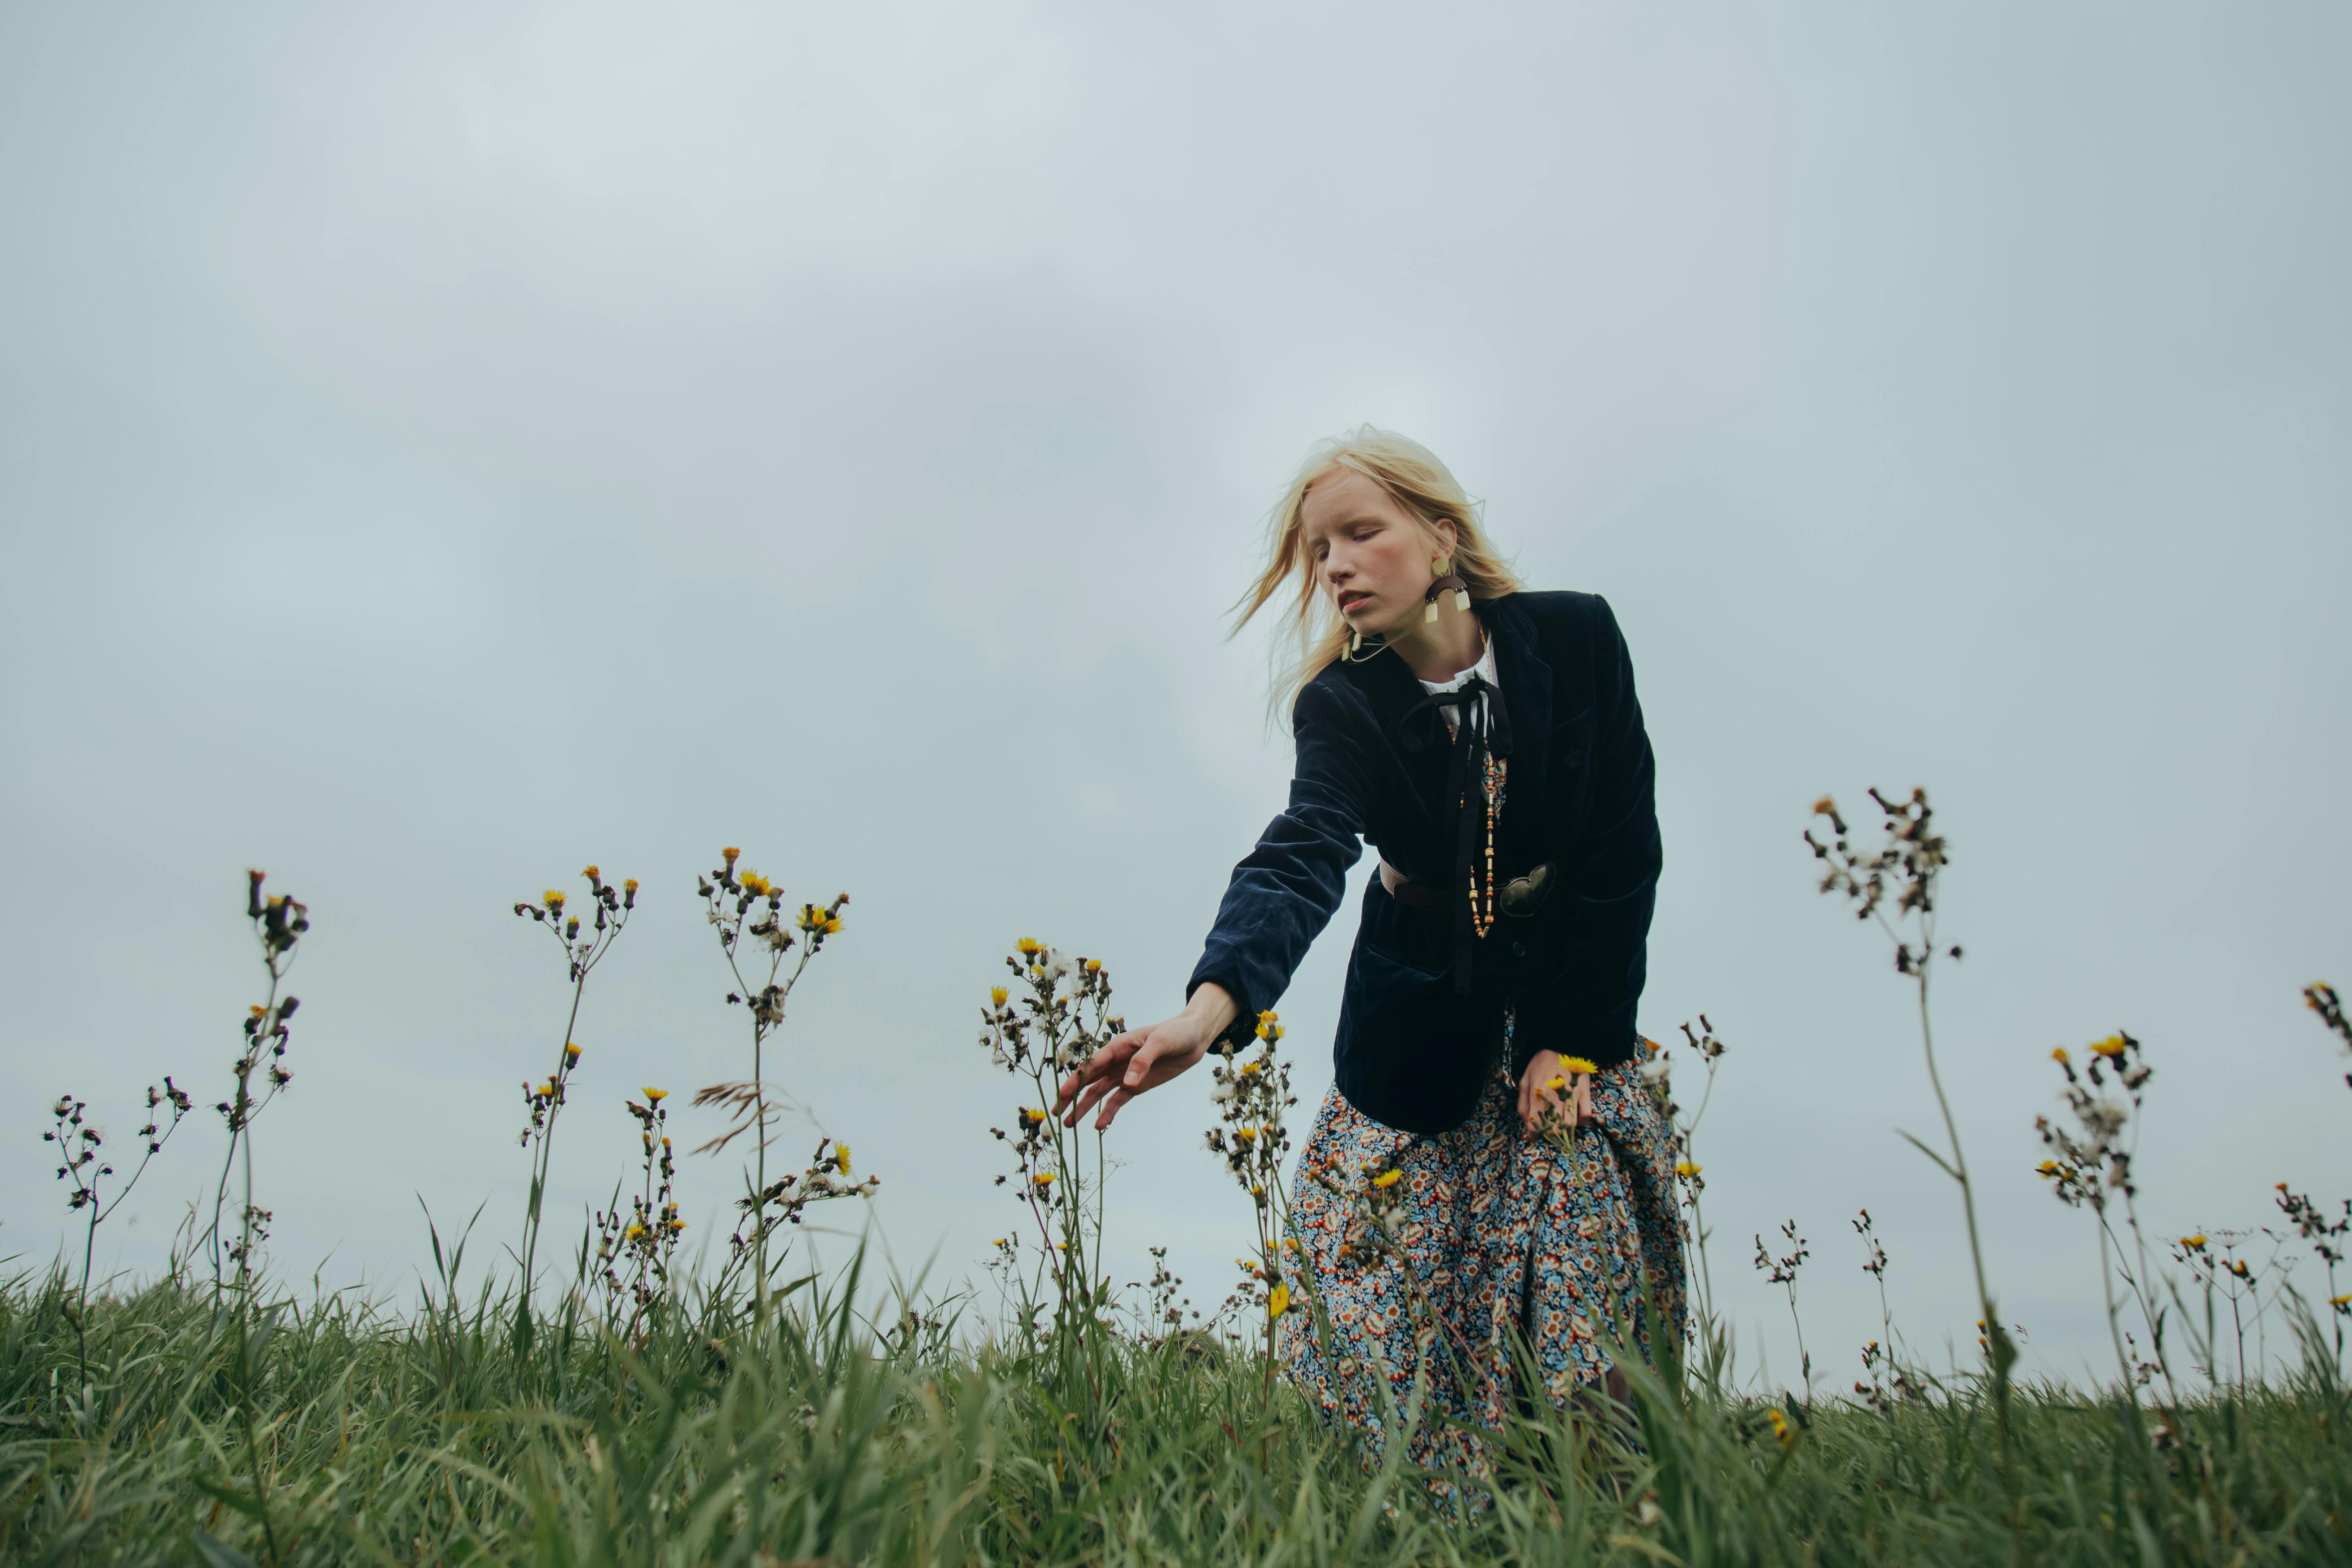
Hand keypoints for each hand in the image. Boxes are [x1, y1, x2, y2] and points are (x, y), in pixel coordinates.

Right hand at [1056, 982, 1235, 1130]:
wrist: (1194, 1038)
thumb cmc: (1176, 1032)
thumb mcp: (1160, 1042)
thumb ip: (1143, 1060)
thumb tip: (1126, 1082)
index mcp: (1118, 1046)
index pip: (1092, 1064)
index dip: (1076, 1079)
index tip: (1062, 1094)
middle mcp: (1117, 1061)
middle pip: (1089, 1080)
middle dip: (1071, 1095)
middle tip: (1055, 1112)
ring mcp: (1126, 1074)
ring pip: (1099, 1092)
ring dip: (1084, 1107)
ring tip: (1069, 1124)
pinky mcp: (1137, 1085)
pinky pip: (1118, 1100)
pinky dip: (1108, 1112)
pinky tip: (1099, 1125)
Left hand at [1517, 1049, 1593, 1134]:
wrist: (1564, 1046)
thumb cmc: (1542, 1063)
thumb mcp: (1525, 1079)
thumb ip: (1523, 1102)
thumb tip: (1525, 1121)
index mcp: (1538, 1095)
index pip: (1534, 1126)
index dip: (1533, 1135)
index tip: (1534, 1136)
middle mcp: (1555, 1099)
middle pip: (1554, 1130)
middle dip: (1549, 1133)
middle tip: (1548, 1129)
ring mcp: (1572, 1097)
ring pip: (1570, 1126)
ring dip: (1565, 1129)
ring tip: (1560, 1123)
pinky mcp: (1585, 1093)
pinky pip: (1586, 1116)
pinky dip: (1581, 1121)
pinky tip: (1575, 1116)